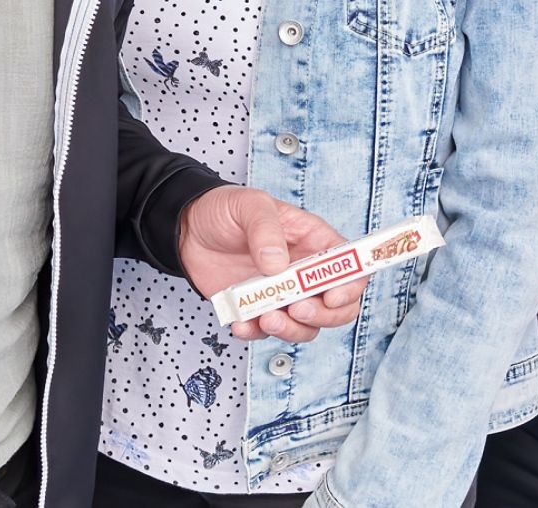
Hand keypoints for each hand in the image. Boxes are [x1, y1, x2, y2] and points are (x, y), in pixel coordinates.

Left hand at [177, 185, 366, 342]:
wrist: (187, 229)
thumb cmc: (225, 209)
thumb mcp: (248, 204)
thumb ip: (265, 228)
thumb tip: (277, 264)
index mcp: (313, 241)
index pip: (349, 268)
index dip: (350, 286)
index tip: (332, 296)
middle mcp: (303, 272)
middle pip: (337, 307)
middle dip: (323, 315)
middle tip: (296, 309)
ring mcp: (282, 294)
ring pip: (306, 326)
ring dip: (291, 330)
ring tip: (265, 318)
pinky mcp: (258, 310)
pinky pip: (267, 332)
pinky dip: (257, 334)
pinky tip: (240, 323)